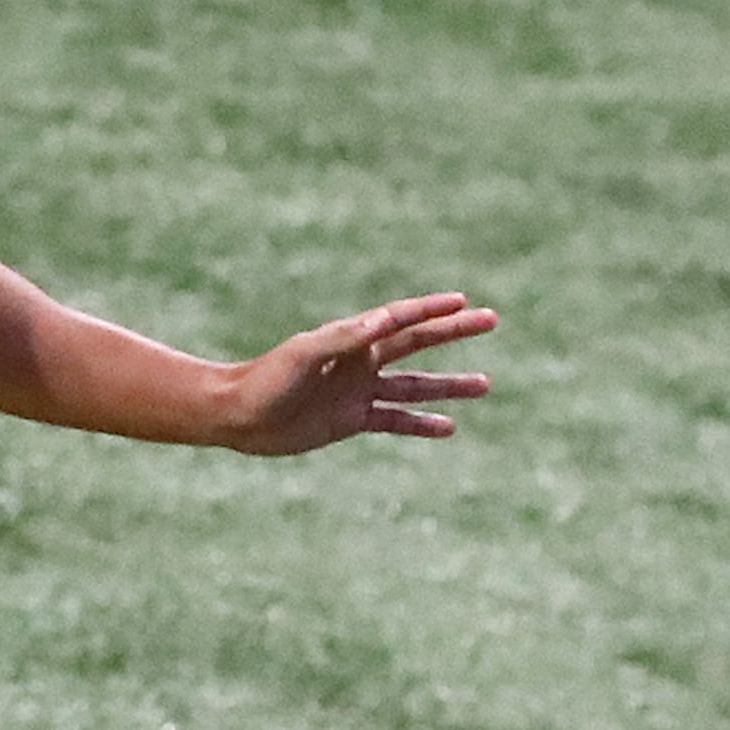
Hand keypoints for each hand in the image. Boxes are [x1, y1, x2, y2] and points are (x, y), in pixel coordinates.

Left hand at [213, 292, 497, 454]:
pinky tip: (448, 427)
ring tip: (485, 384)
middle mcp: (360, 361)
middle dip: (453, 332)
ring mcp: (358, 391)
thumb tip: (387, 319)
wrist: (237, 417)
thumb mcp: (305, 354)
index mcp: (351, 339)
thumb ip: (346, 337)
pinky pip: (395, 420)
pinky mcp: (351, 419)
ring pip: (414, 386)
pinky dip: (420, 424)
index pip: (400, 319)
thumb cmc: (266, 379)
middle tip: (492, 320)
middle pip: (417, 343)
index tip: (463, 302)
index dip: (431, 309)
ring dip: (448, 386)